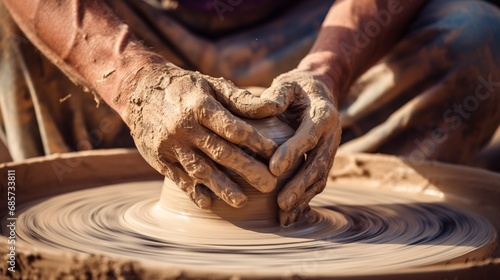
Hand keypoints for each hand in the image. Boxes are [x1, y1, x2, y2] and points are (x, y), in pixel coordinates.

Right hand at [121, 63, 278, 208]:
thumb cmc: (185, 88)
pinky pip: (178, 178)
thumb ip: (241, 100)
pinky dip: (194, 191)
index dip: (255, 142)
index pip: (232, 128)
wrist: (138, 90)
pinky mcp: (158, 158)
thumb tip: (274, 107)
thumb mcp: (211, 86)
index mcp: (200, 106)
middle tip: (269, 185)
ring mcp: (170, 145)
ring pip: (200, 170)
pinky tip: (209, 202)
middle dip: (247, 170)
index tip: (274, 153)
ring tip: (242, 201)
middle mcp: (184, 127)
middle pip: (220, 152)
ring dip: (222, 187)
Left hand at [260, 69, 340, 225]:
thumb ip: (279, 92)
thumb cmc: (298, 87)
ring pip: (319, 178)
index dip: (293, 152)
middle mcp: (331, 135)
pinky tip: (291, 216)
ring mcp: (330, 150)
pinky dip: (306, 200)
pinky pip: (317, 182)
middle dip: (300, 185)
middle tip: (281, 203)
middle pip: (318, 164)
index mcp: (323, 114)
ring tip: (285, 216)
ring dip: (303, 198)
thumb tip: (269, 105)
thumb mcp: (288, 82)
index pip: (309, 135)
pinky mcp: (324, 160)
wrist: (320, 91)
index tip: (274, 168)